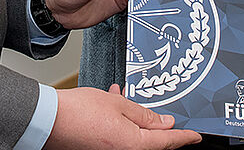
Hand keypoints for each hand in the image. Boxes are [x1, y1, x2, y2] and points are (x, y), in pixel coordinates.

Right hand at [44, 85, 200, 148]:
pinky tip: (111, 105)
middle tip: (163, 115)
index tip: (195, 136)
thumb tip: (164, 124)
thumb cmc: (78, 112)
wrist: (48, 120)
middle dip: (156, 125)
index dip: (184, 137)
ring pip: (132, 137)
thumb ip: (145, 115)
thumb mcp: (118, 104)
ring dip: (133, 119)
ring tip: (124, 99)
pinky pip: (118, 138)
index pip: (167, 141)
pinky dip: (119, 123)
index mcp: (134, 145)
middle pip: (150, 142)